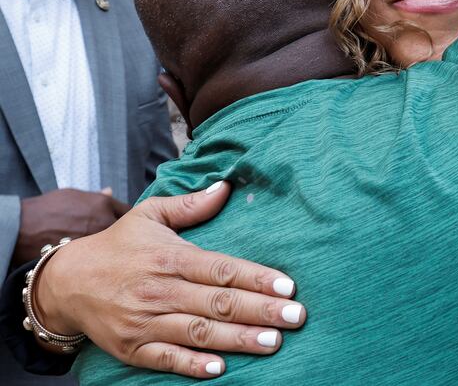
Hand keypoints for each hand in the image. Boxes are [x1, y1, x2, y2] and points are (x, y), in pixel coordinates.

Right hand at [34, 181, 304, 378]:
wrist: (66, 282)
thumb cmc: (118, 245)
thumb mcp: (149, 214)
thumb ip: (190, 205)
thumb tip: (226, 186)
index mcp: (170, 257)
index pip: (221, 269)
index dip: (256, 278)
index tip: (287, 286)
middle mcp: (161, 290)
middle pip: (218, 303)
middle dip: (261, 311)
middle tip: (296, 317)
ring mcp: (146, 322)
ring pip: (200, 333)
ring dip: (238, 339)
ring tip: (274, 343)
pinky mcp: (133, 348)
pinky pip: (166, 360)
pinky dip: (193, 366)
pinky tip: (221, 369)